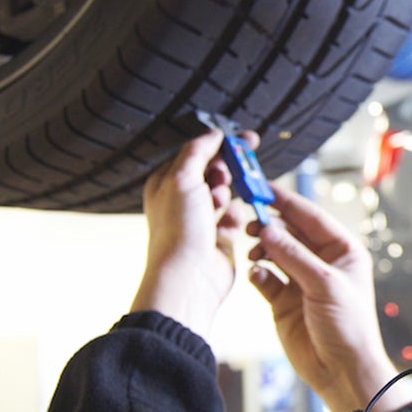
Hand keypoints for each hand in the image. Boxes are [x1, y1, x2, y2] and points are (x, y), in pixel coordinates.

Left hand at [132, 129, 247, 338]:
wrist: (189, 277)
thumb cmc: (178, 231)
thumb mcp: (182, 178)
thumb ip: (198, 150)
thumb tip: (213, 133)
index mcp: (167, 184)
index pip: (197, 154)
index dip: (220, 145)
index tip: (244, 140)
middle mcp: (183, 201)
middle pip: (216, 172)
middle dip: (228, 172)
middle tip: (233, 174)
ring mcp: (203, 220)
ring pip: (229, 194)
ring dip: (230, 197)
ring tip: (219, 206)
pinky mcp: (220, 237)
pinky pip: (236, 217)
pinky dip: (236, 218)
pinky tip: (228, 225)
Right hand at [247, 182, 411, 411]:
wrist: (341, 370)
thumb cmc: (348, 326)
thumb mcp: (324, 284)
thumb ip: (294, 256)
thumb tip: (268, 230)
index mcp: (342, 251)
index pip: (311, 217)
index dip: (287, 201)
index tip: (263, 187)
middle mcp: (321, 262)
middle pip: (290, 232)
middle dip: (270, 224)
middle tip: (250, 219)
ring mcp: (301, 280)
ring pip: (275, 252)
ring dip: (262, 248)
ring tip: (252, 248)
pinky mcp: (283, 301)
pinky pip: (265, 277)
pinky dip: (258, 273)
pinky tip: (256, 273)